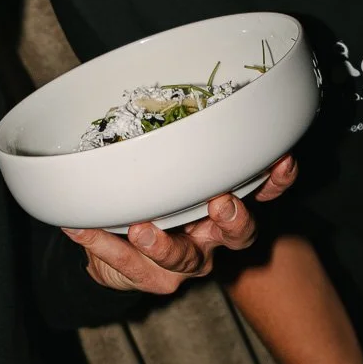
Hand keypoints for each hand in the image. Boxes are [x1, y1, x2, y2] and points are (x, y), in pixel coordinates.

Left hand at [63, 155, 296, 295]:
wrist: (122, 251)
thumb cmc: (154, 197)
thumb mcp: (169, 165)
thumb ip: (174, 137)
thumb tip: (158, 86)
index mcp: (224, 205)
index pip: (262, 191)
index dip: (276, 179)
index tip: (281, 160)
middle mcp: (213, 237)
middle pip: (239, 235)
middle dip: (234, 220)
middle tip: (220, 203)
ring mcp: (186, 260)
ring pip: (183, 259)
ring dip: (164, 244)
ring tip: (140, 230)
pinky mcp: (152, 277)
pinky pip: (129, 264)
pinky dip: (102, 246)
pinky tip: (81, 228)